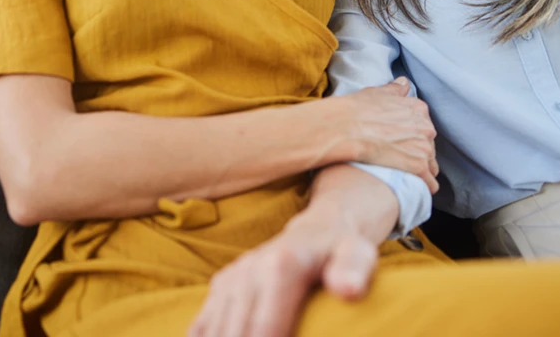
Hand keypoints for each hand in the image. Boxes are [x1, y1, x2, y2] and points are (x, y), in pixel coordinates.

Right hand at [188, 212, 378, 336]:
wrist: (316, 232)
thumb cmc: (341, 252)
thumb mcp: (358, 254)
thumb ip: (354, 270)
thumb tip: (349, 290)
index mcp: (280, 269)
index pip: (263, 332)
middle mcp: (247, 273)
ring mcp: (229, 281)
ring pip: (213, 335)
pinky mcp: (219, 288)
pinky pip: (200, 328)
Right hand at [342, 79, 438, 192]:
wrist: (345, 129)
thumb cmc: (357, 110)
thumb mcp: (377, 92)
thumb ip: (395, 90)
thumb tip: (404, 83)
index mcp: (418, 109)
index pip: (424, 126)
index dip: (413, 135)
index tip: (404, 141)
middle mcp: (425, 127)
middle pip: (429, 145)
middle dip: (419, 152)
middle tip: (402, 158)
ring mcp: (423, 147)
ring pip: (431, 164)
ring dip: (423, 171)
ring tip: (409, 177)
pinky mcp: (418, 167)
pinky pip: (430, 182)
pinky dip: (425, 186)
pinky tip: (418, 188)